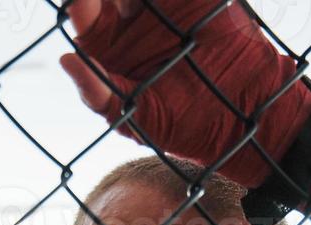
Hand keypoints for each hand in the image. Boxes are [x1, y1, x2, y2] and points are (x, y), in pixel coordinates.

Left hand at [57, 0, 310, 187]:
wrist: (245, 117)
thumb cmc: (183, 125)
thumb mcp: (135, 120)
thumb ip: (98, 93)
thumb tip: (64, 60)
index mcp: (108, 44)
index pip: (84, 13)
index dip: (81, 6)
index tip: (82, 4)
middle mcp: (130, 16)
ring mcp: (162, 3)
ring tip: (137, 2)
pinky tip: (165, 2)